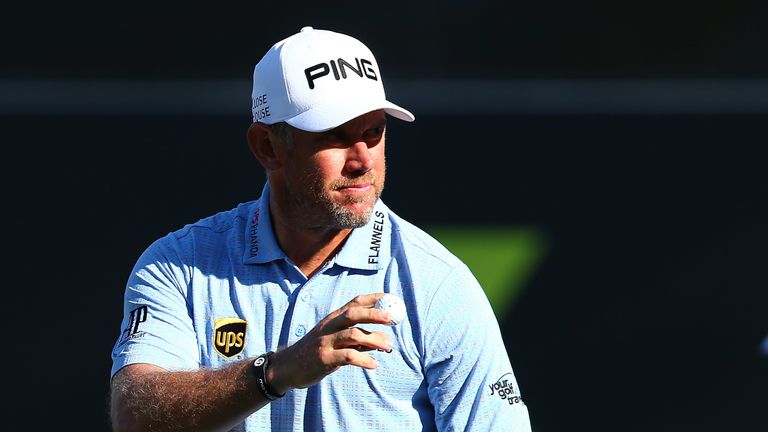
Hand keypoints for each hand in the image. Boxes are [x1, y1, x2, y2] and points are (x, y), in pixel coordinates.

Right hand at [267, 293, 392, 392]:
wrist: (288, 367)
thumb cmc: (315, 352)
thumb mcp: (334, 340)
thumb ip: (356, 339)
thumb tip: (382, 339)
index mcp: (332, 319)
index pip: (354, 303)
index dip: (372, 299)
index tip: (389, 298)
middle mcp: (329, 327)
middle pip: (353, 315)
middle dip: (373, 314)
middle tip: (391, 319)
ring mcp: (325, 342)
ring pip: (353, 335)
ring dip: (373, 340)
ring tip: (388, 347)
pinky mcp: (324, 359)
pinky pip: (348, 357)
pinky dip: (364, 360)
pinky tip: (374, 365)